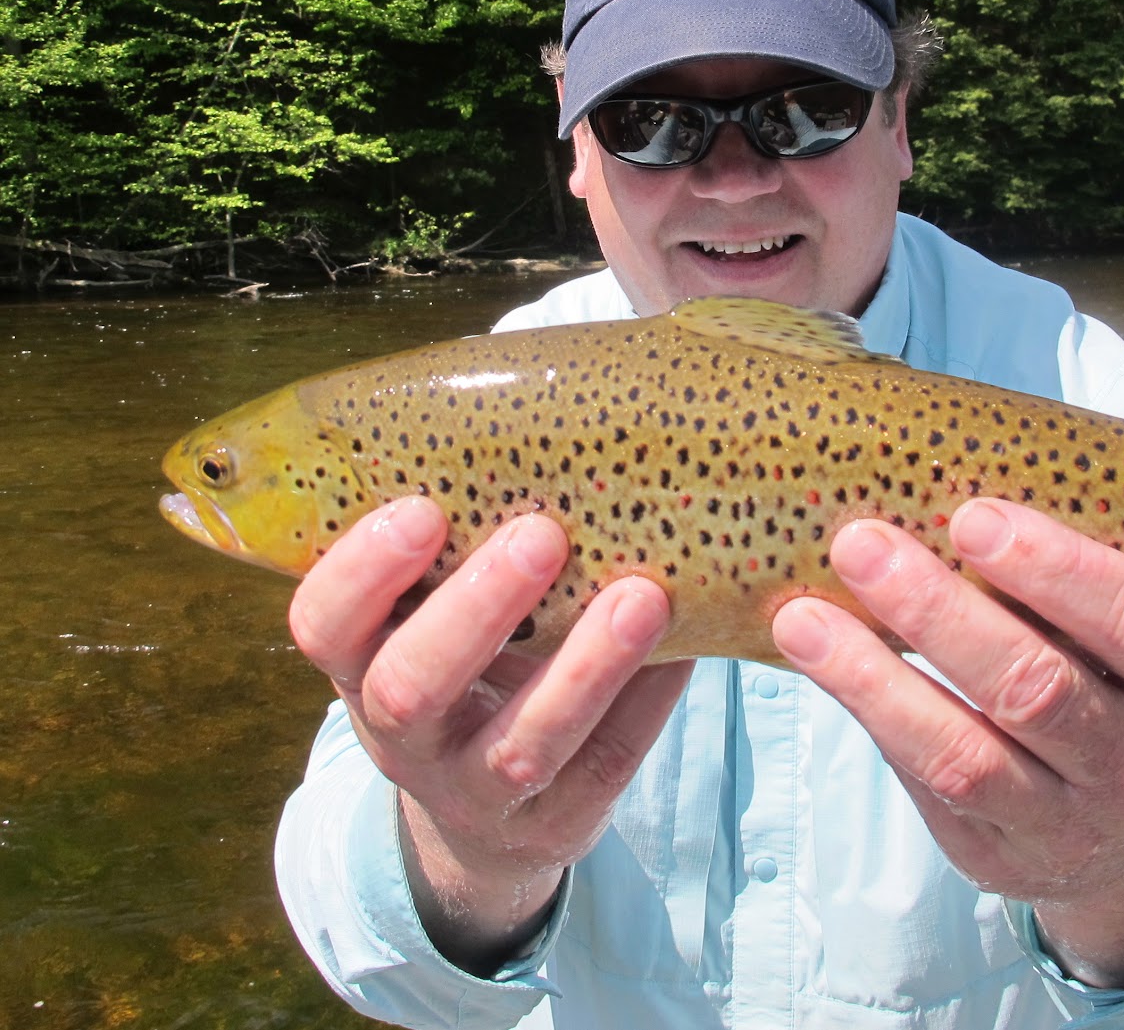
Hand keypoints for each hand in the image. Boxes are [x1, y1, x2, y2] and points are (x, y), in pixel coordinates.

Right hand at [287, 496, 693, 974]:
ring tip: (642, 595)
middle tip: (540, 534)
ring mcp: (478, 792)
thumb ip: (457, 542)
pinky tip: (684, 644)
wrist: (486, 821)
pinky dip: (646, 703)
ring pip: (521, 746)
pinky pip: (605, 766)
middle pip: (412, 688)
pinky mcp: (557, 825)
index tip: (422, 509)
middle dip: (475, 609)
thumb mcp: (434, 613)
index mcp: (361, 664)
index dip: (361, 571)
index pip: (323, 625)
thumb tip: (535, 413)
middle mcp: (404, 738)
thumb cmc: (467, 662)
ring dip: (583, 668)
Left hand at [771, 498, 1123, 991]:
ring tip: (803, 619)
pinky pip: (928, 787)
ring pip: (965, 755)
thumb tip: (939, 483)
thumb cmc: (1109, 688)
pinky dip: (871, 718)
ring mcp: (1071, 823)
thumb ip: (1066, 578)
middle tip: (861, 544)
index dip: (1057, 567)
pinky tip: (822, 663)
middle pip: (1036, 689)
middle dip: (939, 611)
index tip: (972, 514)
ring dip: (874, 678)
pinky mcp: (1000, 861)